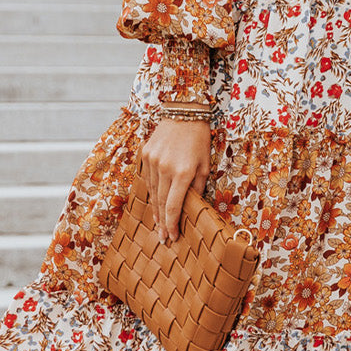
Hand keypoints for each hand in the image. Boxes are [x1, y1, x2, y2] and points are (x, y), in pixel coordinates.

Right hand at [140, 118, 210, 241]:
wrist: (183, 112)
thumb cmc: (199, 139)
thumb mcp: (205, 165)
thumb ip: (198, 187)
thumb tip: (193, 206)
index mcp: (182, 172)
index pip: (173, 205)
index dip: (172, 224)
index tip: (172, 237)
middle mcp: (164, 168)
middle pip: (160, 202)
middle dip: (162, 222)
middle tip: (163, 238)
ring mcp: (152, 160)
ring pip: (152, 191)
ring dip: (155, 209)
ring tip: (158, 224)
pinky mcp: (145, 154)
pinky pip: (147, 178)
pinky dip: (151, 191)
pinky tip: (154, 202)